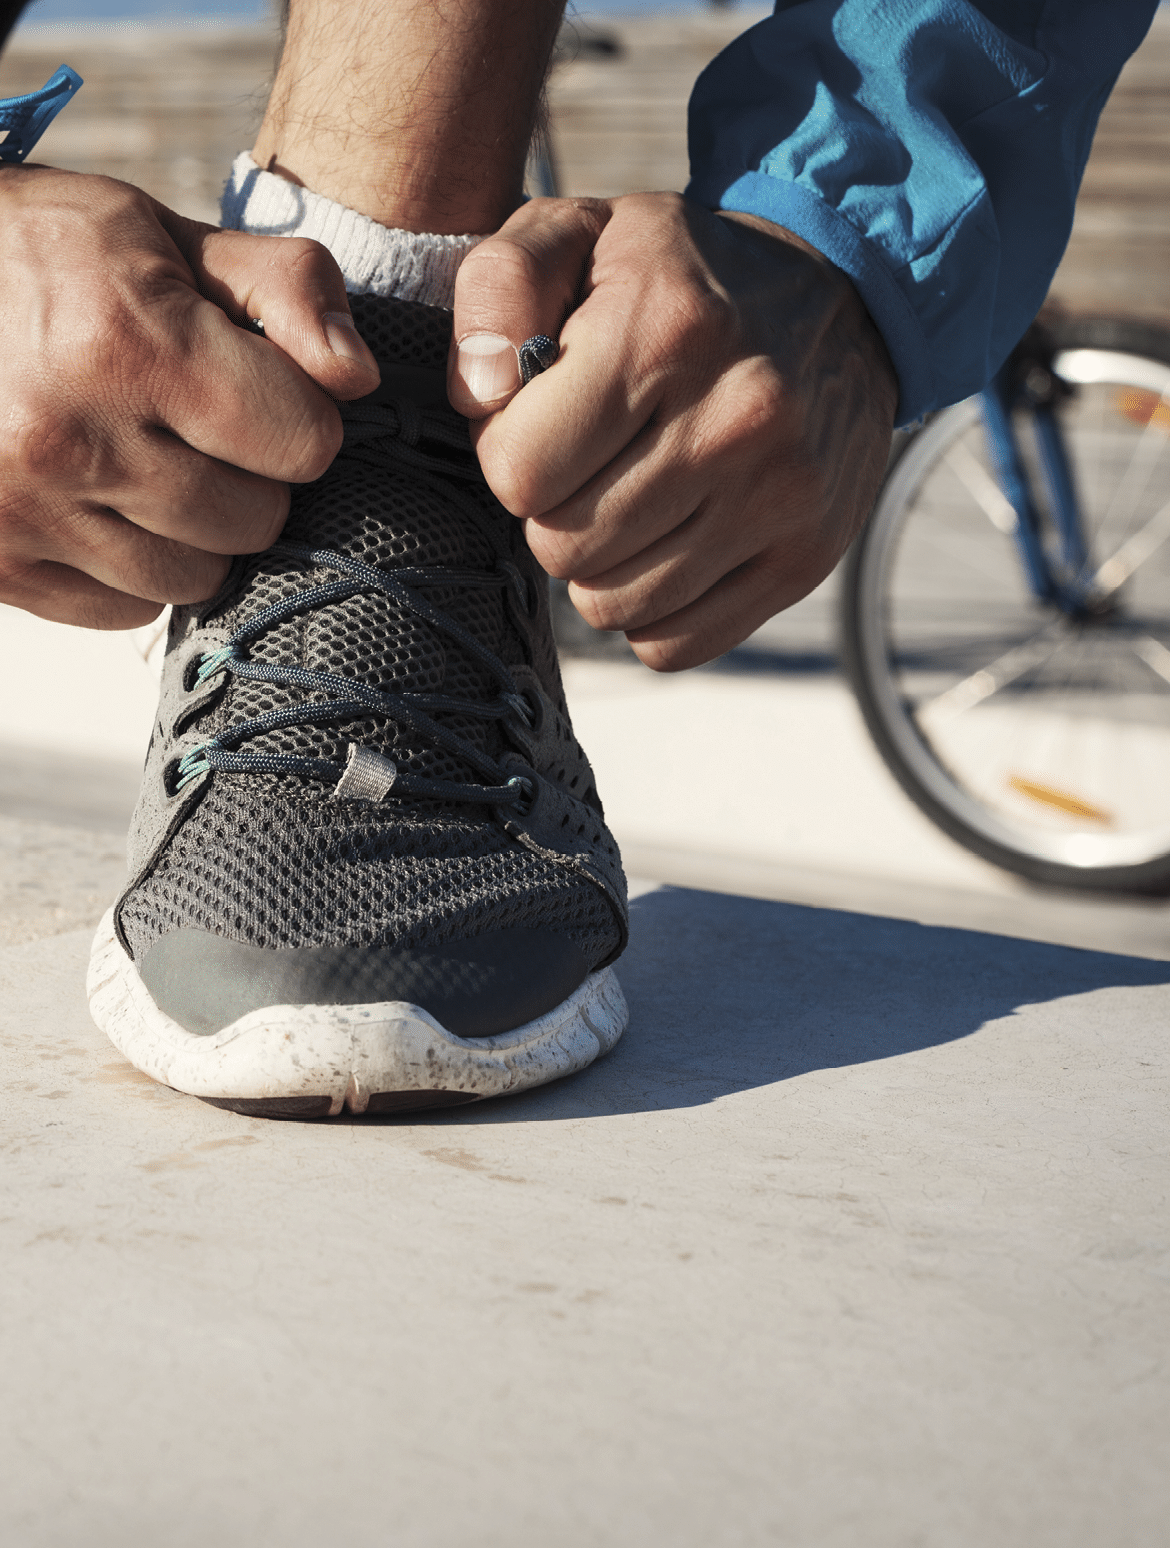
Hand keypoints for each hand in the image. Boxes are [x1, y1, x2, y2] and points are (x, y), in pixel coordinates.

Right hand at [0, 165, 380, 627]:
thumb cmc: (51, 261)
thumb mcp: (169, 237)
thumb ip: (285, 289)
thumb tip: (359, 378)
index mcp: (126, 343)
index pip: (305, 444)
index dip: (298, 414)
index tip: (256, 388)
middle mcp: (70, 439)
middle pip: (258, 521)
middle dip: (249, 475)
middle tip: (190, 424)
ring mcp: (26, 513)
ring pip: (201, 579)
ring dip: (196, 532)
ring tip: (144, 462)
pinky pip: (131, 612)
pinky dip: (133, 571)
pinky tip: (98, 504)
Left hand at [448, 193, 895, 670]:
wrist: (844, 300)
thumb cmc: (682, 278)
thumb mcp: (579, 234)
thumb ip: (498, 287)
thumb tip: (478, 397)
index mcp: (666, 330)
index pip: (520, 473)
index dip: (509, 453)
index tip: (543, 422)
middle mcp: (735, 419)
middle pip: (563, 547)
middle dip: (553, 511)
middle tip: (589, 463)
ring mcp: (780, 498)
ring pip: (614, 607)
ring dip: (599, 566)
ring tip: (629, 499)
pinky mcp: (806, 559)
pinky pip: (675, 645)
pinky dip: (652, 612)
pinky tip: (668, 546)